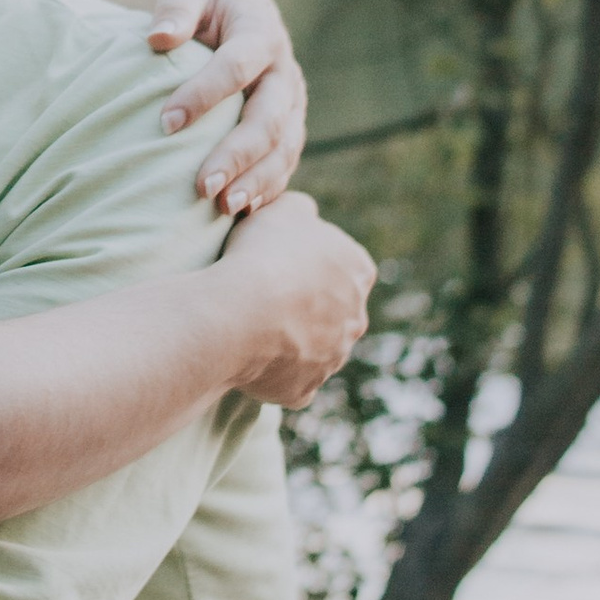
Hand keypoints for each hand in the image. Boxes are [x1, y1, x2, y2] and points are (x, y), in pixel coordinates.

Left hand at [147, 0, 307, 212]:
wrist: (236, 4)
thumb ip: (177, 6)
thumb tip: (157, 37)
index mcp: (261, 32)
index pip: (237, 66)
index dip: (203, 95)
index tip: (165, 123)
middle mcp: (284, 70)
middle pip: (269, 118)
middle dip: (236, 155)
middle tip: (201, 186)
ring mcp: (291, 102)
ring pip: (284, 148)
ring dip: (256, 181)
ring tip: (223, 208)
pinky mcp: (289, 126)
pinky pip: (285, 162)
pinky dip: (267, 188)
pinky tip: (241, 212)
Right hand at [214, 190, 374, 408]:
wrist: (241, 312)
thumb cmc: (262, 255)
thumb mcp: (283, 209)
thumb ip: (302, 212)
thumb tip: (306, 217)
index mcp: (358, 272)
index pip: (345, 266)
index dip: (312, 264)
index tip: (282, 263)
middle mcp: (355, 319)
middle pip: (334, 312)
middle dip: (308, 308)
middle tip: (266, 298)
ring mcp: (333, 359)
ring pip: (315, 350)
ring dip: (292, 342)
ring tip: (252, 329)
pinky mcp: (305, 390)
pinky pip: (291, 382)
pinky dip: (274, 374)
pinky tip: (250, 359)